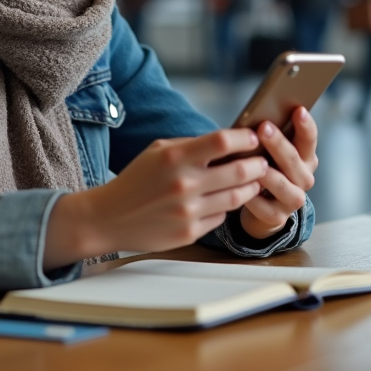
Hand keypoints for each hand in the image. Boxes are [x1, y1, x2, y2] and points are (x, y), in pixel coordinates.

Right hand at [44, 129, 266, 268]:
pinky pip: (221, 217)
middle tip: (262, 161)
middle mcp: (184, 185)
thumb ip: (192, 145)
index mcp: (175, 158)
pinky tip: (225, 200)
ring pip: (236, 197)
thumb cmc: (136, 180)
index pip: (222, 141)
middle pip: (239, 171)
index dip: (244, 138)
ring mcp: (188, 211)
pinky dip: (227, 208)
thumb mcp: (159, 151)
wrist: (109, 217)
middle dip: (257, 164)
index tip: (253, 138)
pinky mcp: (189, 233)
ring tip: (253, 180)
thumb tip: (228, 141)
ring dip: (251, 187)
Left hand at [240, 106, 318, 239]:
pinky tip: (240, 189)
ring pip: (281, 184)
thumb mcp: (271, 153)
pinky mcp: (277, 217)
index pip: (309, 139)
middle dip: (278, 143)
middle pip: (293, 159)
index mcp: (306, 158)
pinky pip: (263, 206)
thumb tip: (255, 118)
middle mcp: (304, 178)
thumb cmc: (266, 170)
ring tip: (256, 164)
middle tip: (264, 128)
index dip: (306, 125)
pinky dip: (252, 197)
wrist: (263, 209)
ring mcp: (292, 199)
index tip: (299, 110)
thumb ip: (269, 139)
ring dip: (268, 173)